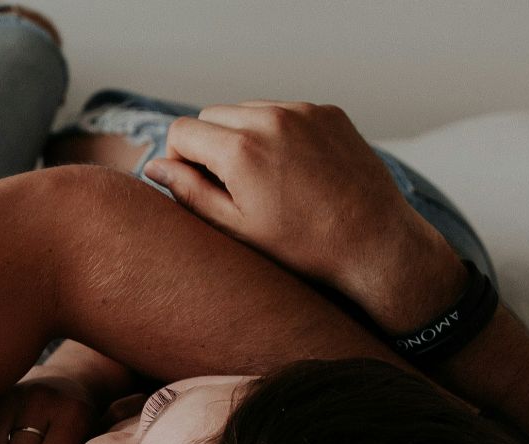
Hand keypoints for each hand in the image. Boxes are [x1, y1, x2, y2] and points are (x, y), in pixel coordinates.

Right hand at [142, 100, 442, 304]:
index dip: (179, 159)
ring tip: (265, 180)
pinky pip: (285, 111)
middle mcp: (270, 119)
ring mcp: (303, 111)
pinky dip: (279, 133)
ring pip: (247, 110)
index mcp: (240, 150)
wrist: (374, 245)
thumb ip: (188, 192)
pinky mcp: (328, 112)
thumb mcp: (235, 228)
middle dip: (210, 145)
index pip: (181, 130)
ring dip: (244, 136)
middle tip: (229, 186)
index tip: (196, 184)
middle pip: (212, 115)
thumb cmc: (302, 248)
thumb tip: (153, 167)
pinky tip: (294, 170)